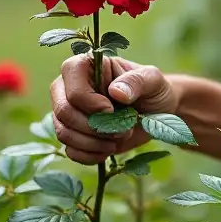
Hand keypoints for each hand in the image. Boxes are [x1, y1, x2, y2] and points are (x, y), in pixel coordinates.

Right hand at [50, 55, 177, 165]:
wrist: (158, 113)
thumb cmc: (154, 90)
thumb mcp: (153, 80)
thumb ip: (137, 81)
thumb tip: (116, 91)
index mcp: (86, 66)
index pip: (72, 84)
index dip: (90, 102)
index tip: (112, 110)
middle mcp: (69, 87)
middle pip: (63, 111)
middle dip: (94, 127)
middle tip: (121, 130)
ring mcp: (69, 111)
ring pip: (63, 132)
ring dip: (94, 143)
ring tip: (119, 139)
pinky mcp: (74, 133)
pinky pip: (70, 150)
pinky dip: (90, 155)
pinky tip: (110, 150)